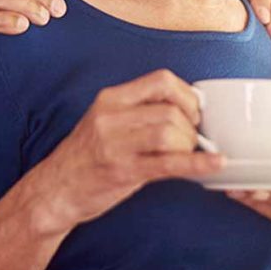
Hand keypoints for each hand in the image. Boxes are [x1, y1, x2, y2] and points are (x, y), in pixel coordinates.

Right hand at [30, 69, 222, 232]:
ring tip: (187, 154)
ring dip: (189, 145)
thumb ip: (140, 110)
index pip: (161, 80)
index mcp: (111, 98)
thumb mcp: (107, 120)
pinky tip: (215, 164)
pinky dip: (198, 164)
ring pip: (170, 133)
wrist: (55, 189)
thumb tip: (188, 108)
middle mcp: (111, 116)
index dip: (187, 95)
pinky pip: (169, 164)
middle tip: (192, 139)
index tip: (195, 111)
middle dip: (192, 126)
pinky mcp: (122, 171)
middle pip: (170, 109)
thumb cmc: (86, 156)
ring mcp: (115, 144)